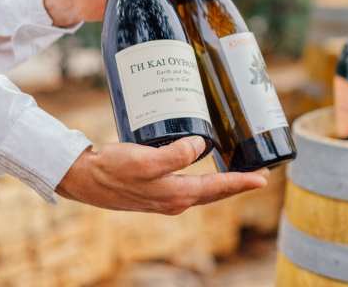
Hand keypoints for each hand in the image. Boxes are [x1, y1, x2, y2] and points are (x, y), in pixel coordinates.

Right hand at [56, 136, 268, 213]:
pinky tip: (203, 168)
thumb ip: (175, 155)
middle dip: (237, 184)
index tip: (263, 178)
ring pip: (203, 190)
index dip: (242, 182)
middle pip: (215, 192)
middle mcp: (174, 200)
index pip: (218, 188)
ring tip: (238, 172)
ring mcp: (164, 198)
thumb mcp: (145, 161)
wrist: (84, 178)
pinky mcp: (155, 190)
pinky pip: (189, 186)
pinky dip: (203, 180)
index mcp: (176, 195)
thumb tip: (201, 146)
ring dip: (222, 183)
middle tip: (259, 175)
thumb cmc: (113, 169)